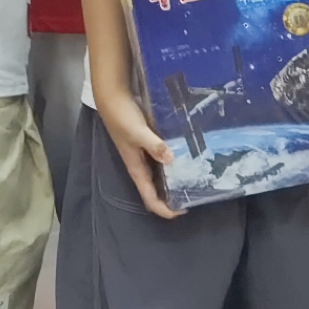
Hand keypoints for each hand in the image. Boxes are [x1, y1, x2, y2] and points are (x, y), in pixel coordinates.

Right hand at [93, 77, 183, 219]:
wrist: (112, 97)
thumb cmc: (122, 117)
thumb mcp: (138, 132)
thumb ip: (153, 145)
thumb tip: (171, 160)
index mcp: (136, 169)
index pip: (149, 199)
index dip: (164, 209)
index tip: (183, 210)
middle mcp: (140, 166)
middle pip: (156, 191)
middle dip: (172, 199)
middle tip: (194, 197)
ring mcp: (144, 155)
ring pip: (160, 176)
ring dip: (174, 182)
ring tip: (195, 180)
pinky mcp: (148, 144)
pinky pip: (163, 160)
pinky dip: (174, 164)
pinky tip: (187, 157)